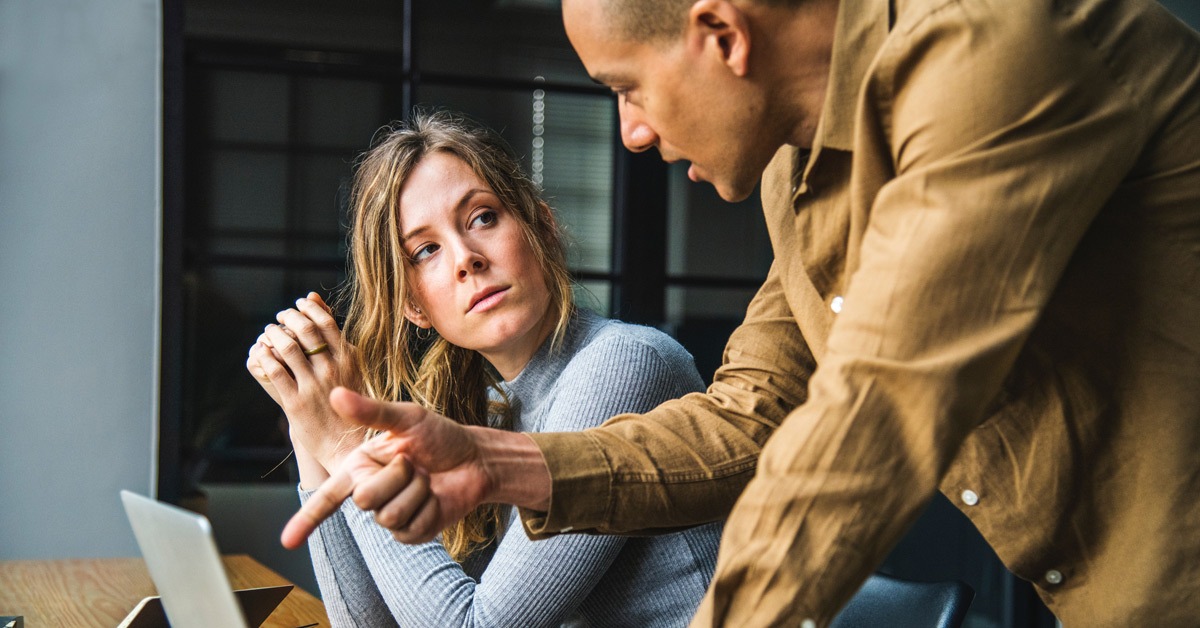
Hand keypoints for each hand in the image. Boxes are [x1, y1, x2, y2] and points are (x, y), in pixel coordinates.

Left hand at [246, 292, 361, 470]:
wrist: (348, 444)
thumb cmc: (351, 403)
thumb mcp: (351, 368)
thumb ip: (336, 338)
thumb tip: (316, 301)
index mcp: (349, 359)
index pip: (327, 322)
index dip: (309, 309)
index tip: (299, 304)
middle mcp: (332, 370)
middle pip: (306, 330)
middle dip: (289, 317)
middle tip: (281, 316)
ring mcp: (314, 386)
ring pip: (288, 348)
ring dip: (274, 334)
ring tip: (269, 332)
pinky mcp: (296, 403)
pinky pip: (275, 372)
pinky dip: (264, 357)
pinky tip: (261, 352)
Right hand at [281, 387, 495, 547]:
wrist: (475, 459)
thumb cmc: (440, 436)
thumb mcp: (407, 418)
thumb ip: (371, 411)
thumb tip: (335, 394)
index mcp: (360, 466)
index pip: (327, 496)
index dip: (306, 520)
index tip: (286, 542)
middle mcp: (370, 492)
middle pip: (364, 499)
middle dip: (396, 476)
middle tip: (414, 463)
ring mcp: (391, 515)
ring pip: (389, 515)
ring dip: (416, 492)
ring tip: (427, 478)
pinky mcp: (412, 532)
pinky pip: (411, 529)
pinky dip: (429, 509)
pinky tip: (436, 497)